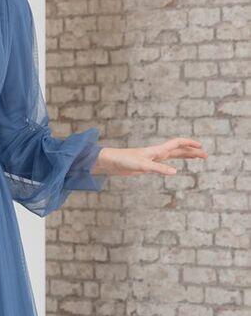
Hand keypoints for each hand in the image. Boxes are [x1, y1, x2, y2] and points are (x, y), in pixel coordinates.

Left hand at [91, 137, 207, 176]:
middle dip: (192, 152)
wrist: (111, 162)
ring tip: (196, 158)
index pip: (177, 143)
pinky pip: (164, 163)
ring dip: (185, 156)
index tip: (201, 147)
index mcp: (157, 150)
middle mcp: (156, 153)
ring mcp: (152, 159)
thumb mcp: (143, 166)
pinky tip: (173, 168)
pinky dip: (171, 164)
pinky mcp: (146, 165)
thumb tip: (175, 172)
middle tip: (205, 156)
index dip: (189, 144)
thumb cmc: (124, 161)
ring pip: (173, 156)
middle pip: (179, 150)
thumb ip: (159, 169)